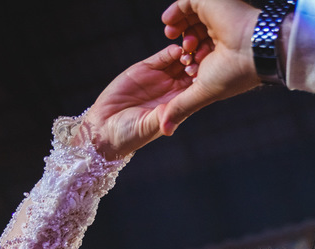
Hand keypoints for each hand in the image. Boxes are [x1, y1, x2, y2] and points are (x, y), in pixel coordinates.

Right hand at [76, 44, 194, 158]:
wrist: (105, 126)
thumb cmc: (129, 133)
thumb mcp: (147, 126)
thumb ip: (160, 117)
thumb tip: (171, 111)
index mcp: (178, 106)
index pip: (197, 91)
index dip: (204, 82)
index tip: (209, 77)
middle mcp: (172, 91)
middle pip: (192, 72)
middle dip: (199, 64)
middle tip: (202, 59)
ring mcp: (160, 78)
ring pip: (179, 62)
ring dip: (187, 55)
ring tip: (190, 52)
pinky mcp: (145, 68)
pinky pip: (162, 58)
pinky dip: (170, 52)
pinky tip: (176, 49)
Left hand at [160, 0, 261, 133]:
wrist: (252, 49)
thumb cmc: (233, 73)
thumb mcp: (201, 92)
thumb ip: (181, 108)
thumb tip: (164, 131)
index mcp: (220, 56)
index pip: (196, 57)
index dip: (185, 65)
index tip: (188, 72)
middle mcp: (217, 38)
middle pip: (191, 38)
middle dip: (183, 48)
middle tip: (184, 55)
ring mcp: (213, 19)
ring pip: (188, 20)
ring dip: (178, 29)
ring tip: (174, 37)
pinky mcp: (208, 3)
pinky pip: (186, 3)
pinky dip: (174, 13)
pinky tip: (170, 25)